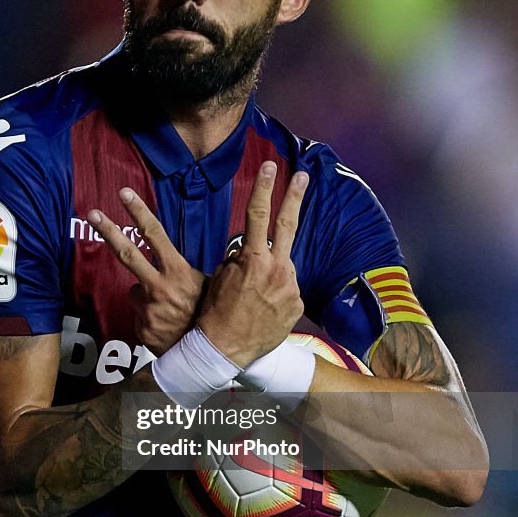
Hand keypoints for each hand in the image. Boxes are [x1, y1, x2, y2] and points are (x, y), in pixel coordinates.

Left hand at [87, 189, 205, 354]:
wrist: (204, 356)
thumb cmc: (209, 316)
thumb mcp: (208, 286)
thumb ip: (188, 273)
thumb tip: (178, 263)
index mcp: (177, 272)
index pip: (155, 236)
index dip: (139, 213)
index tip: (124, 194)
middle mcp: (159, 286)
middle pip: (127, 254)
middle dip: (108, 231)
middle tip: (93, 213)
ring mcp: (147, 307)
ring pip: (135, 290)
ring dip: (146, 296)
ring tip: (167, 311)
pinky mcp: (140, 326)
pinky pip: (139, 313)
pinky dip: (148, 317)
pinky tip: (164, 326)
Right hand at [198, 162, 306, 367]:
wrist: (225, 350)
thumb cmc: (215, 312)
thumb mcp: (220, 278)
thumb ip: (238, 259)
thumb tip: (247, 249)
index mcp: (254, 260)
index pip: (258, 214)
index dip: (263, 188)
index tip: (269, 166)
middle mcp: (277, 269)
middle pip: (287, 224)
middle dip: (294, 196)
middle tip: (301, 175)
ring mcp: (290, 287)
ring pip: (284, 266)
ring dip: (273, 272)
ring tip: (257, 293)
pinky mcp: (296, 305)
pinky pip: (287, 291)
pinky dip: (276, 295)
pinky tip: (263, 310)